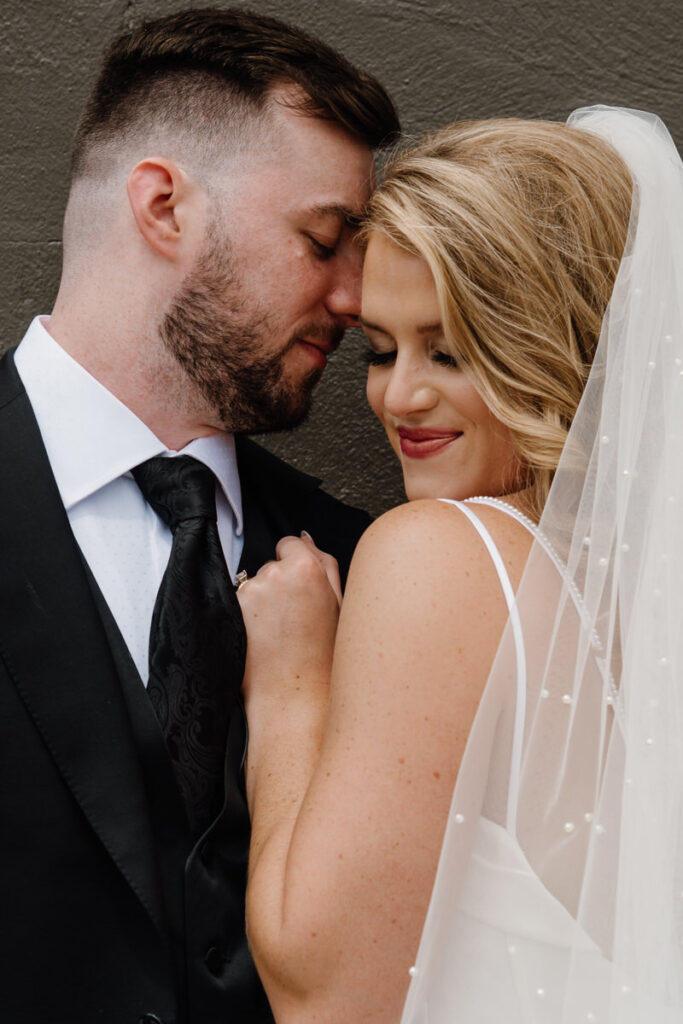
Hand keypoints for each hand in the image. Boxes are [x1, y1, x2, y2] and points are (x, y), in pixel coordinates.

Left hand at [237, 535, 341, 708]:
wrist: (294, 694)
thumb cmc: (323, 655)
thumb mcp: (339, 604)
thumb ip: (325, 563)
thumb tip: (306, 540)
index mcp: (305, 567)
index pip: (290, 543)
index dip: (296, 565)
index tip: (300, 587)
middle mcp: (272, 574)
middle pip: (271, 565)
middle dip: (280, 585)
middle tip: (295, 618)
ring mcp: (248, 592)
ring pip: (254, 586)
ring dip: (262, 602)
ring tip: (279, 633)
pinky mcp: (230, 611)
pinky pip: (239, 604)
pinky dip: (248, 617)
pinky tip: (262, 639)